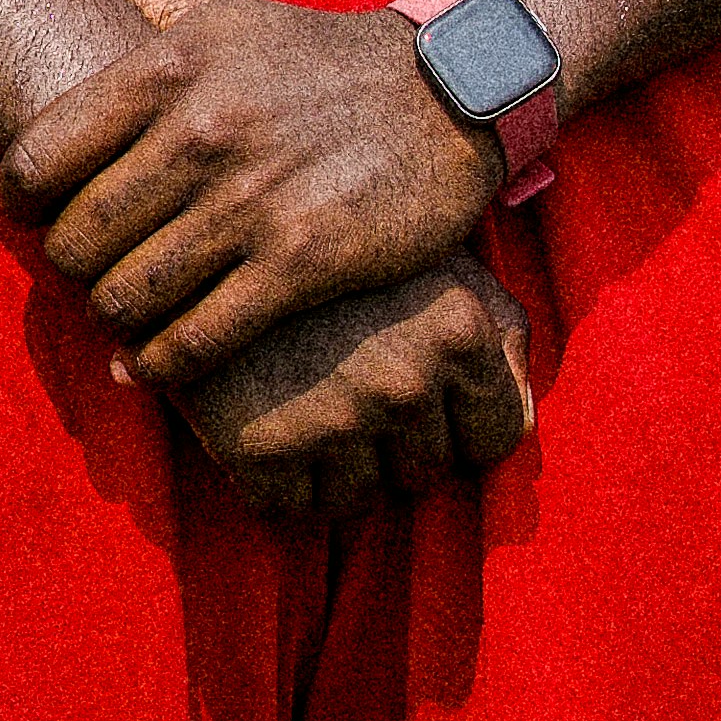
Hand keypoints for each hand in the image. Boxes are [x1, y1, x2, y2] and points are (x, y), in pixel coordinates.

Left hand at [0, 0, 526, 485]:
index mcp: (166, 66)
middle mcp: (202, 131)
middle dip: (73, 269)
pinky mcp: (304, 263)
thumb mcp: (206, 5)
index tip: (43, 214)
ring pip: (127, 298)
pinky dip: (164, 364)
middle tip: (92, 271)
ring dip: (116, 320)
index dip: (21, 202)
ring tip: (126, 314)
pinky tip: (159, 360)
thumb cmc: (306, 57)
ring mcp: (253, 200)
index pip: (34, 160)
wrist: (448, 94)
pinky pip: (196, 340)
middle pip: (75, 241)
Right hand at [177, 262, 536, 522]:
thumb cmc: (333, 234)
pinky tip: (260, 416)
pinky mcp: (260, 445)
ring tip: (301, 398)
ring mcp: (334, 417)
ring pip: (358, 498)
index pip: (499, 438)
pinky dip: (274, 480)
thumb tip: (524, 422)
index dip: (461, 424)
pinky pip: (288, 508)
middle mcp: (406, 381)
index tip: (421, 398)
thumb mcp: (435, 260)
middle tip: (343, 384)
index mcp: (459, 328)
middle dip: (392, 441)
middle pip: (425, 472)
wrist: (197, 212)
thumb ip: (495, 332)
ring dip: (333, 464)